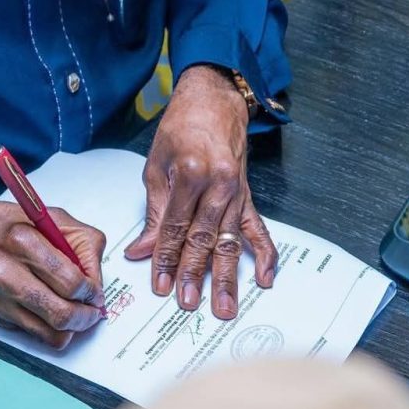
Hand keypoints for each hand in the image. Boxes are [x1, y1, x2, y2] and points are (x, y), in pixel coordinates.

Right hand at [0, 198, 104, 347]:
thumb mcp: (43, 216)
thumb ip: (78, 240)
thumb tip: (96, 273)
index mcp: (24, 241)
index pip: (72, 281)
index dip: (92, 290)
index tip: (95, 290)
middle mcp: (7, 273)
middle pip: (63, 313)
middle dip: (87, 316)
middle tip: (92, 310)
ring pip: (50, 333)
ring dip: (72, 329)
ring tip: (78, 317)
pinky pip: (33, 335)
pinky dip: (49, 330)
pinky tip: (52, 315)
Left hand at [127, 65, 275, 319]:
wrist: (213, 102)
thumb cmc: (180, 129)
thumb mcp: (156, 166)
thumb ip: (154, 213)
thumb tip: (142, 251)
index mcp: (192, 172)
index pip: (176, 227)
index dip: (167, 258)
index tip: (161, 285)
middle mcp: (219, 183)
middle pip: (204, 238)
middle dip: (196, 274)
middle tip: (189, 303)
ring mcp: (238, 191)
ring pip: (230, 241)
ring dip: (228, 276)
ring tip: (226, 306)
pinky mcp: (248, 196)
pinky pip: (258, 229)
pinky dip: (265, 254)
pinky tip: (266, 278)